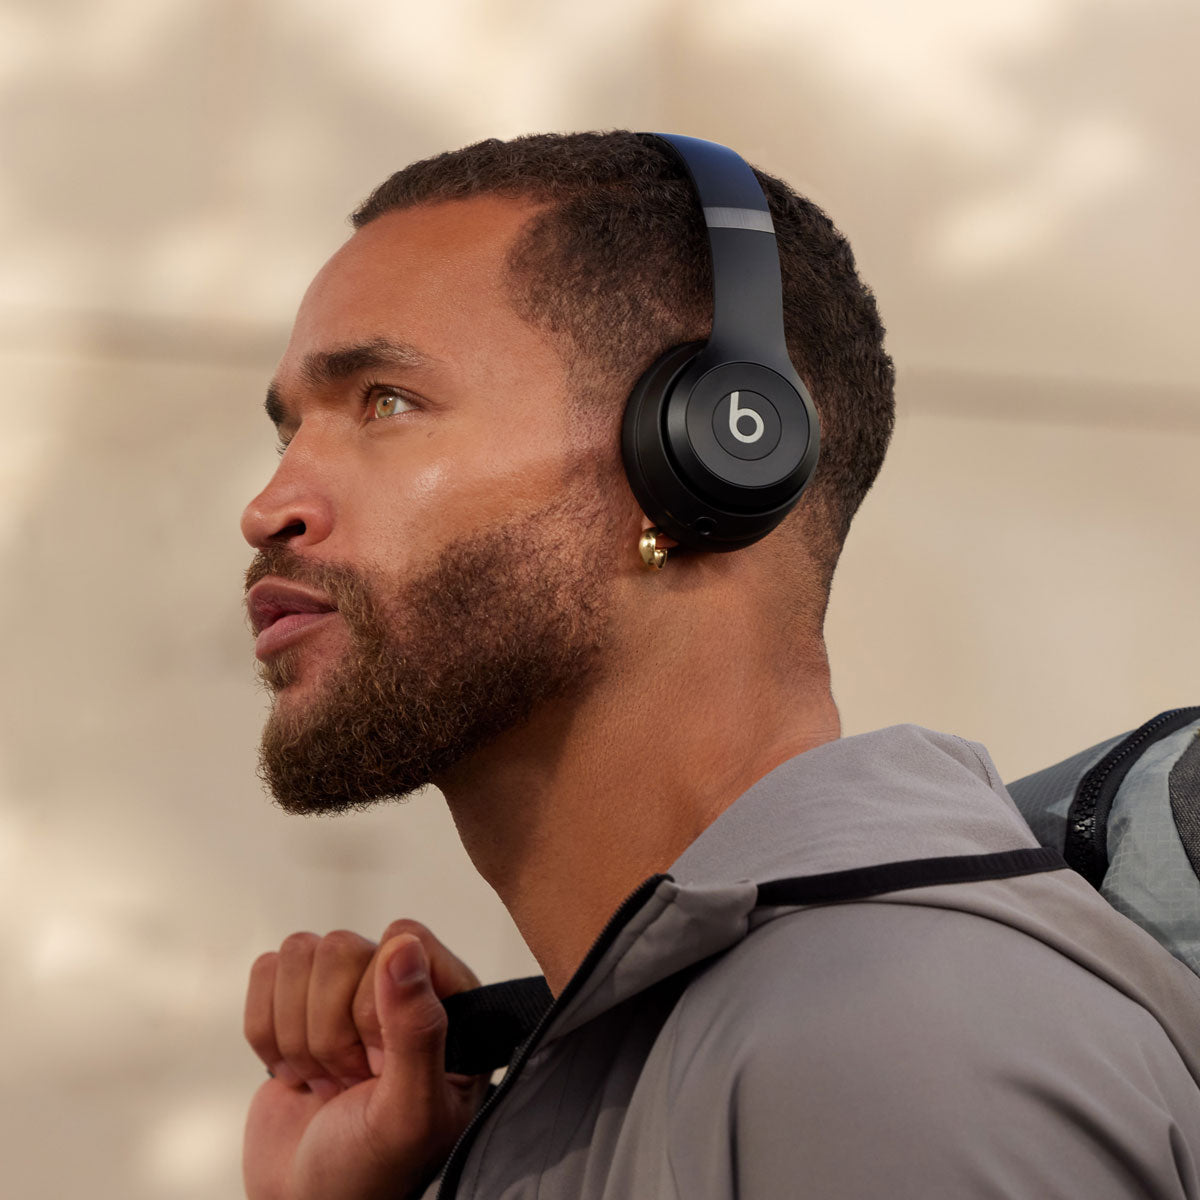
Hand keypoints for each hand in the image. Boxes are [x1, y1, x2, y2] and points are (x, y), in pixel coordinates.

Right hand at [243, 920, 488, 1199]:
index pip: (402, 938)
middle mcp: (398, 984)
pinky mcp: (295, 1001)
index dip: (376, 1003)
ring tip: (328, 1080)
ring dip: (299, 1034)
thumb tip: (403, 944)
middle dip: (331, 1031)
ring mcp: (344, 990)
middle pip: (341, 948)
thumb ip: (418, 1029)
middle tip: (351, 1081)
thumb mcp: (409, 1113)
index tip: (380, 1063)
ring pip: (299, 954)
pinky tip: (297, 1073)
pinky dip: (266, 1033)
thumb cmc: (374, 1171)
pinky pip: (265, 973)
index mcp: (448, 998)